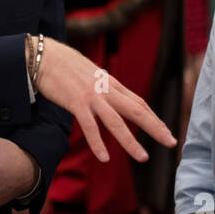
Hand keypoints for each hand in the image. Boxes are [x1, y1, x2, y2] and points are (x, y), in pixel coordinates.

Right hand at [33, 40, 175, 161]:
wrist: (43, 55)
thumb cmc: (64, 65)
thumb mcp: (90, 74)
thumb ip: (102, 86)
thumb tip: (111, 97)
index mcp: (110, 83)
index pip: (138, 102)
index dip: (154, 118)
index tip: (166, 131)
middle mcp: (105, 89)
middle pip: (136, 110)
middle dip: (156, 127)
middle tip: (171, 142)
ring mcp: (91, 96)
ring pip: (116, 121)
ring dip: (130, 141)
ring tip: (143, 157)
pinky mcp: (75, 102)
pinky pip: (89, 126)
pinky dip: (97, 143)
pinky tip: (104, 158)